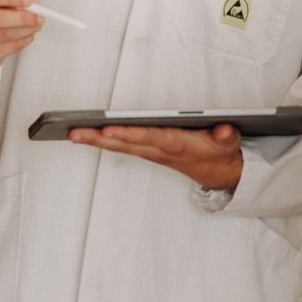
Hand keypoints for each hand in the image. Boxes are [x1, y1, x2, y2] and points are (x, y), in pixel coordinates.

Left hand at [69, 124, 243, 189]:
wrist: (220, 173)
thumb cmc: (220, 152)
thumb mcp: (229, 143)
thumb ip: (226, 136)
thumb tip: (223, 129)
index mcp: (177, 145)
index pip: (148, 137)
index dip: (128, 133)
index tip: (107, 128)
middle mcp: (160, 150)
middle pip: (125, 144)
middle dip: (99, 138)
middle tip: (74, 132)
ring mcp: (153, 152)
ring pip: (120, 146)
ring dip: (97, 140)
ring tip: (73, 132)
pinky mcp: (150, 151)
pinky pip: (123, 146)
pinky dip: (106, 140)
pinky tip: (91, 134)